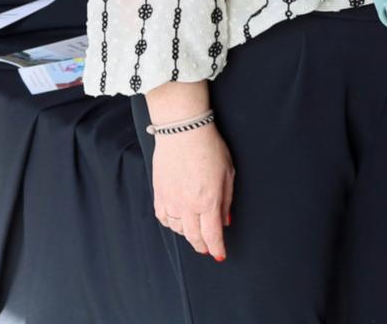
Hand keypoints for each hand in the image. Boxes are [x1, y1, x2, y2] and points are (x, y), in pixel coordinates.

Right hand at [151, 124, 232, 261]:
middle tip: (208, 249)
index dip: (216, 248)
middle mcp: (187, 205)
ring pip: (177, 229)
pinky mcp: (159, 193)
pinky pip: (163, 217)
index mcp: (208, 201)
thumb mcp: (228, 173)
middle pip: (193, 236)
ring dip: (187, 235)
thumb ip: (226, 200)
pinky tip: (177, 222)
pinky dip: (171, 224)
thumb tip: (225, 221)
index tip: (220, 254)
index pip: (212, 235)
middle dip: (202, 246)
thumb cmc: (209, 148)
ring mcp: (170, 200)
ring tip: (195, 234)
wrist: (182, 131)